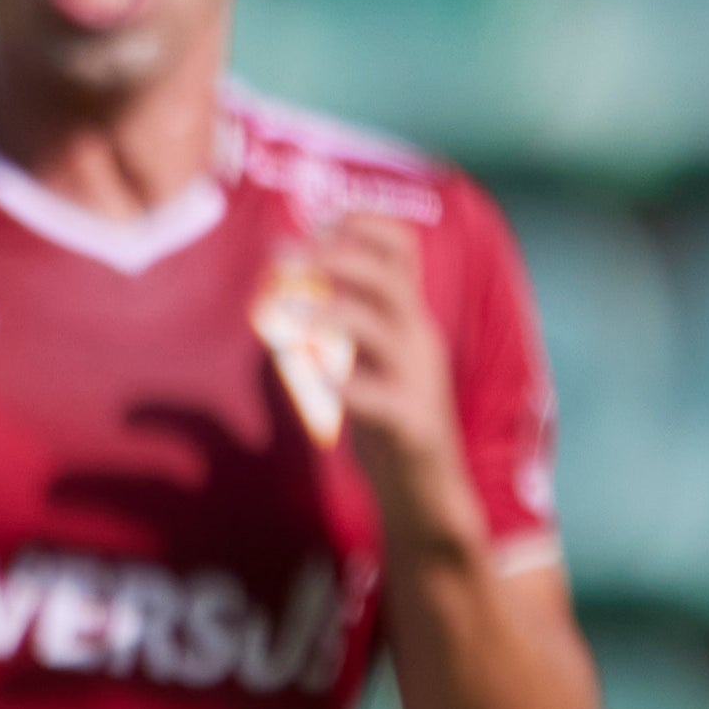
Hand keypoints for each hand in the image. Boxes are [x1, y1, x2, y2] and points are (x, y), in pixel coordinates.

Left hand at [296, 212, 482, 551]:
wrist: (425, 489)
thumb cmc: (387, 416)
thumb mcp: (369, 356)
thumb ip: (345, 317)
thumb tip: (301, 274)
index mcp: (407, 318)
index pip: (402, 250)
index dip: (362, 225)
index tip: (315, 219)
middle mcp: (416, 340)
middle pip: (390, 278)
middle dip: (337, 257)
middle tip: (283, 256)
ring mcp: (417, 381)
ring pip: (385, 328)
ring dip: (334, 312)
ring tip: (290, 314)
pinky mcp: (411, 425)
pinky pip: (381, 398)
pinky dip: (349, 386)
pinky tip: (323, 385)